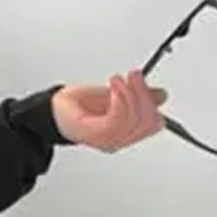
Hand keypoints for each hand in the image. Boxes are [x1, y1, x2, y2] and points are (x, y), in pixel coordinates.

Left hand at [52, 71, 167, 152]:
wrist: (55, 110)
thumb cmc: (79, 107)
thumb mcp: (116, 95)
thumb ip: (138, 96)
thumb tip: (160, 95)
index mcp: (126, 132)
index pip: (153, 124)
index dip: (153, 102)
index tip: (145, 82)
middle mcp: (119, 139)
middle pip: (145, 121)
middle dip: (143, 94)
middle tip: (134, 76)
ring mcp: (108, 139)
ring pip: (133, 120)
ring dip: (130, 94)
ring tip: (119, 80)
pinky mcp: (96, 135)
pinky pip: (117, 120)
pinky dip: (119, 100)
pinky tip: (114, 88)